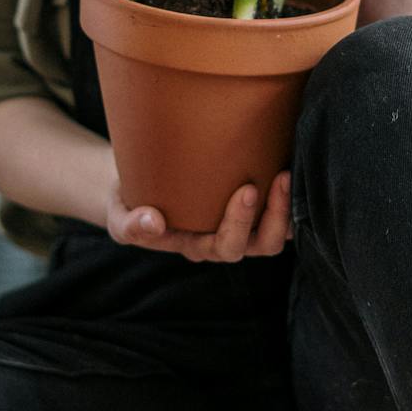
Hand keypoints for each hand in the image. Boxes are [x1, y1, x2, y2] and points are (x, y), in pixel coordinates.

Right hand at [106, 169, 293, 262]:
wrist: (136, 189)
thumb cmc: (130, 204)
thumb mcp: (119, 216)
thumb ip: (130, 225)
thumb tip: (153, 222)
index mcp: (197, 246)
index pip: (226, 246)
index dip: (241, 223)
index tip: (247, 188)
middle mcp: (224, 239)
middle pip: (262, 245)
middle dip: (275, 216)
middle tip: (280, 178)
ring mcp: (241, 225)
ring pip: (277, 232)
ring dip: (288, 208)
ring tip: (289, 172)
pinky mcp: (251, 205)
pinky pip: (280, 211)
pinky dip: (291, 197)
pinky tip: (292, 164)